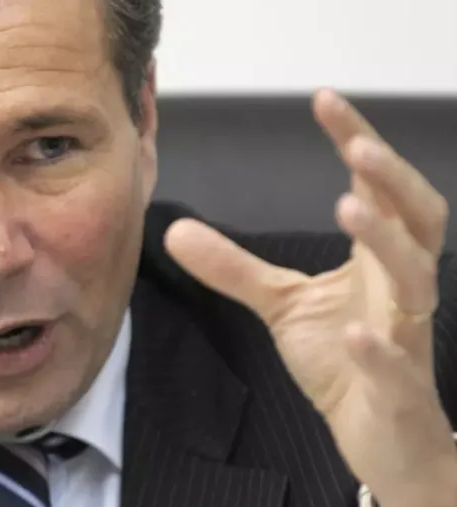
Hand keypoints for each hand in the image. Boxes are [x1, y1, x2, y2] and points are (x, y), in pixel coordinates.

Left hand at [165, 90, 456, 506]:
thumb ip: (235, 266)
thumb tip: (175, 230)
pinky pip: (398, 366)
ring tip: (351, 207)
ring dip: (388, 243)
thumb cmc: (342, 360)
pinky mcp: (399, 390)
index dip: (358, 143)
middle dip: (393, 179)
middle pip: (420, 220)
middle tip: (357, 144)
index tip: (324, 100)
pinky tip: (354, 332)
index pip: (377, 189)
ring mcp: (405, 337)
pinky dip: (379, 348)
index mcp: (377, 261)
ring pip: (416, 282)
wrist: (379, 435)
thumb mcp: (282, 304)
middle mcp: (399, 288)